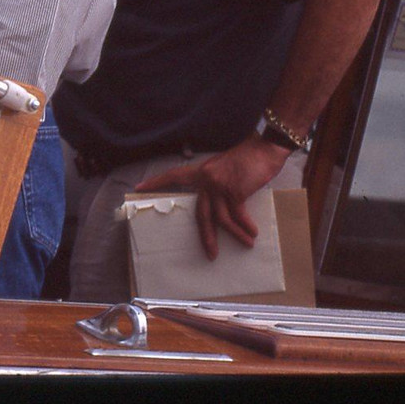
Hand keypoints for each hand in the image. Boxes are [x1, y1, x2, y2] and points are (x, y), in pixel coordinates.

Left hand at [134, 134, 290, 259]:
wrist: (265, 149)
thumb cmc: (248, 158)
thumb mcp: (225, 168)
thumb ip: (217, 182)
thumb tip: (218, 203)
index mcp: (202, 171)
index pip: (174, 175)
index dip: (157, 183)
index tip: (138, 188)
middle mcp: (206, 177)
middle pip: (200, 212)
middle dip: (206, 236)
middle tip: (211, 254)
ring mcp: (219, 184)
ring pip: (221, 218)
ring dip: (235, 235)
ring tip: (247, 243)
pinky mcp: (234, 191)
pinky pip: (238, 216)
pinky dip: (246, 226)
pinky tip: (252, 232)